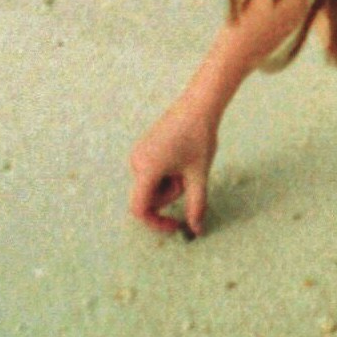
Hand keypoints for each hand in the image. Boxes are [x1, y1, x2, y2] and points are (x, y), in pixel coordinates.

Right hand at [127, 101, 218, 238]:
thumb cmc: (199, 138)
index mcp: (148, 168)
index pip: (139, 209)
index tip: (176, 225)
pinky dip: (165, 175)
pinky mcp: (142, 149)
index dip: (156, 222)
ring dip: (169, 185)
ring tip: (185, 165)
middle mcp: (137, 162)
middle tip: (188, 178)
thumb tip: (197, 230)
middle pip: (148, 198)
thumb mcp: (199, 175)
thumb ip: (196, 206)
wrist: (198, 106)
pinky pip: (151, 174)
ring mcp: (138, 154)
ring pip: (151, 186)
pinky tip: (178, 157)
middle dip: (170, 195)